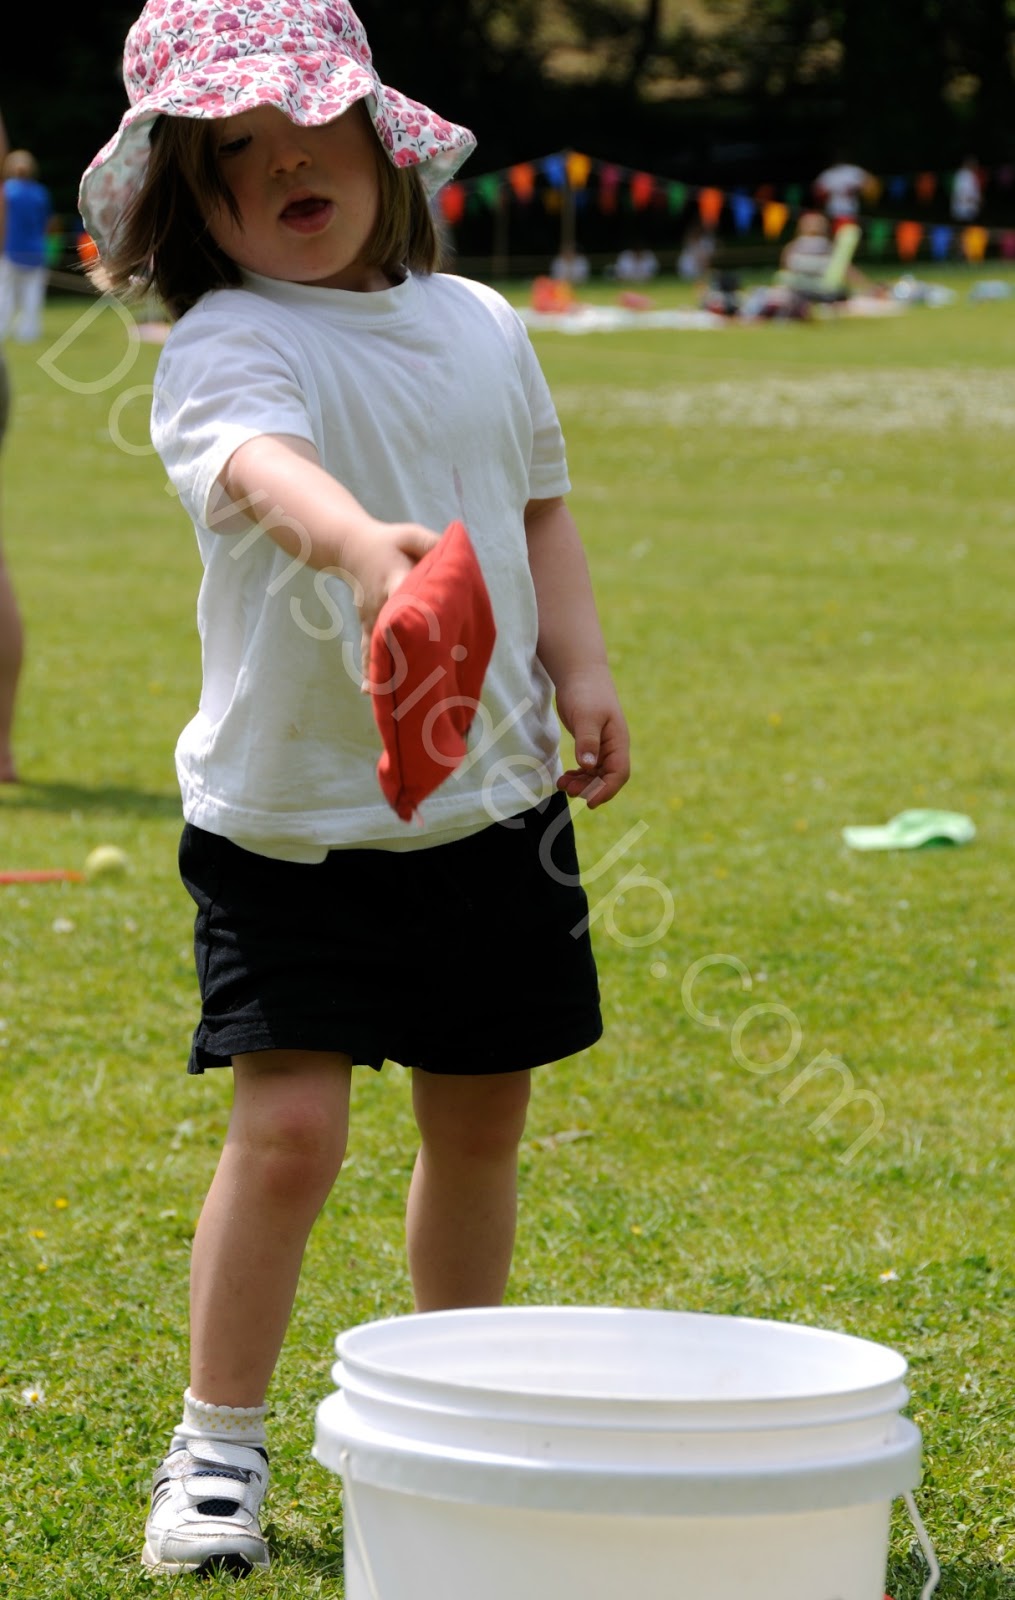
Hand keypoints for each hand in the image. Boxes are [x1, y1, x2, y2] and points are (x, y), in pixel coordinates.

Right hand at [343, 520, 442, 688]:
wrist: (350, 546)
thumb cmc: (388, 541)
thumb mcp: (410, 535)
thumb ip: (432, 543)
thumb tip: (456, 557)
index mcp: (394, 579)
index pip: (405, 594)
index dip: (415, 608)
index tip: (426, 627)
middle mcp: (381, 603)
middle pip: (395, 630)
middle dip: (406, 651)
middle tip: (417, 679)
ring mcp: (372, 617)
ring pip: (380, 646)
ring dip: (386, 669)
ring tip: (389, 697)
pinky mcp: (368, 625)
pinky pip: (368, 650)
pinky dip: (370, 671)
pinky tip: (367, 693)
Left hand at [554, 666, 629, 808]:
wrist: (580, 673)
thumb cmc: (586, 691)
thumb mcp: (586, 716)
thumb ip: (587, 741)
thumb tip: (588, 766)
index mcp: (618, 741)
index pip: (619, 773)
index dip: (606, 790)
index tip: (589, 802)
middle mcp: (613, 746)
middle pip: (607, 778)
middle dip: (590, 788)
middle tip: (568, 791)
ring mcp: (603, 746)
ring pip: (596, 774)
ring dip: (582, 784)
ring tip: (562, 785)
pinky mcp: (590, 743)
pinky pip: (588, 767)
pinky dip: (578, 775)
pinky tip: (565, 778)